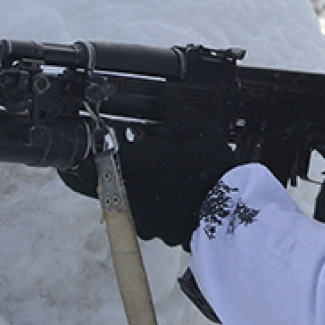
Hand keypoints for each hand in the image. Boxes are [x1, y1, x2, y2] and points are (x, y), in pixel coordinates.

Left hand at [57, 110, 235, 248]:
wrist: (231, 214)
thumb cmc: (214, 173)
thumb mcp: (198, 132)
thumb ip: (174, 111)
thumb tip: (163, 94)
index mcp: (139, 164)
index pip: (95, 159)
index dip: (93, 151)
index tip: (94, 146)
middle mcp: (134, 192)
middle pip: (105, 180)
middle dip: (114, 168)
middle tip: (129, 159)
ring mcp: (142, 216)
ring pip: (124, 198)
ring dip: (133, 186)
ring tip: (158, 177)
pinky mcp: (154, 231)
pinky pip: (142, 216)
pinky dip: (149, 205)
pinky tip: (169, 195)